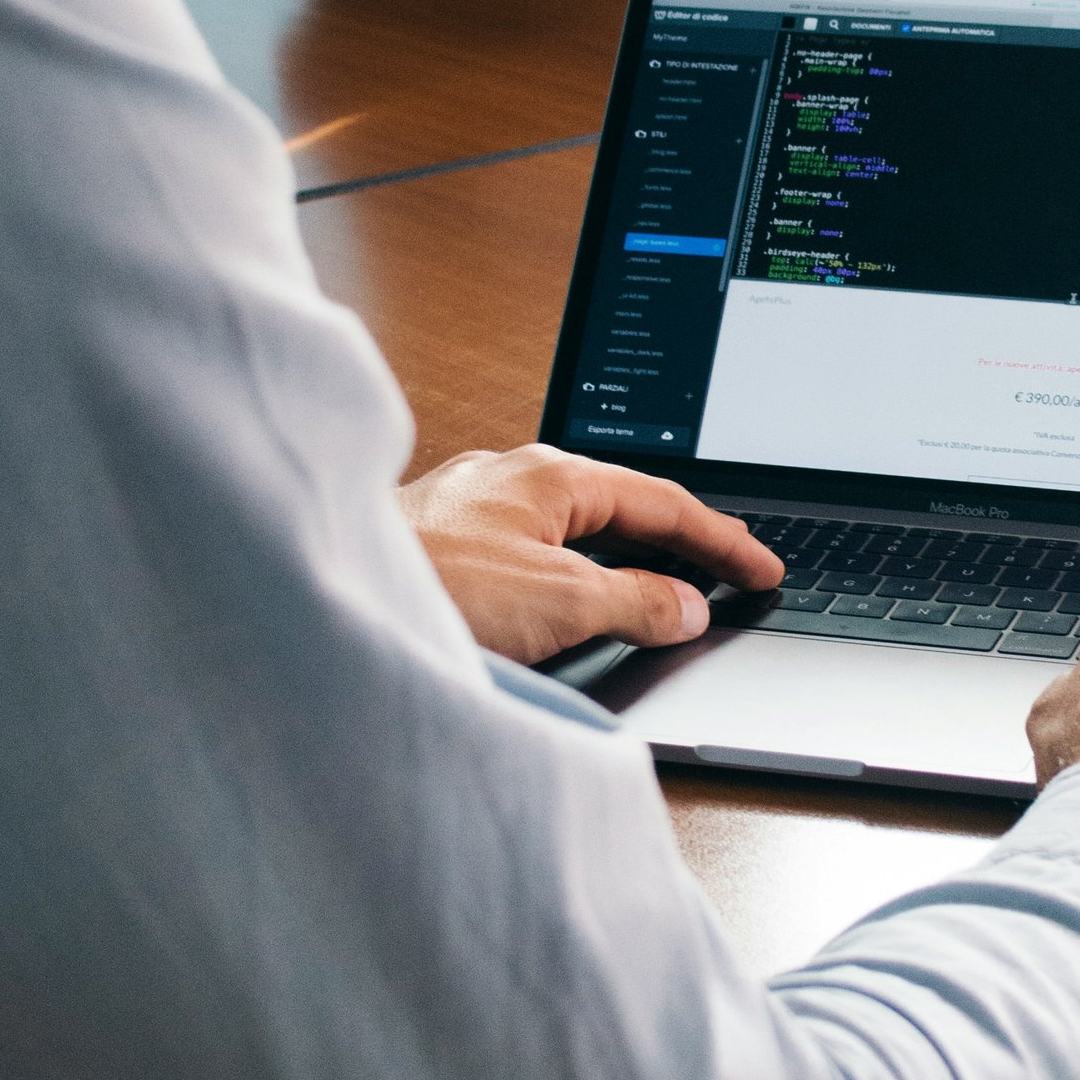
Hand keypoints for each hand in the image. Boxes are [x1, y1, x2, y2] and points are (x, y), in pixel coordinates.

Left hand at [398, 444, 781, 666]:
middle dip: (677, 542)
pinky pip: (530, 554)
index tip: (763, 569)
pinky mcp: (438, 545)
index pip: (663, 501)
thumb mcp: (558, 602)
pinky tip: (567, 605)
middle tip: (728, 575)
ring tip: (661, 594)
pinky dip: (571, 576)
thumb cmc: (426, 586)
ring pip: (570, 531)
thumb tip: (686, 605)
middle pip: (618, 508)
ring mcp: (470, 508)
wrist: (317, 601)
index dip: (722, 541)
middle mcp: (509, 478)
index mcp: (551, 473)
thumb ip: (633, 601)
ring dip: (621, 561)